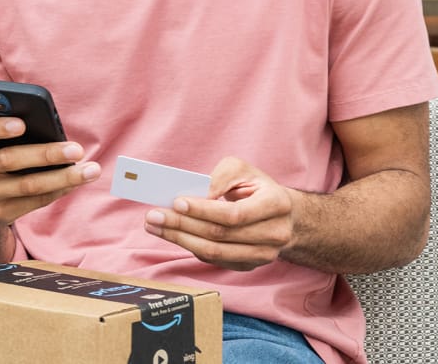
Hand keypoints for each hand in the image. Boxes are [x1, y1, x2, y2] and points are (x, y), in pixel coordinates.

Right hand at [0, 115, 100, 229]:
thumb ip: (6, 131)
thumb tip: (49, 126)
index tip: (22, 124)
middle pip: (10, 160)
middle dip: (46, 154)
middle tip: (77, 149)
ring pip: (28, 185)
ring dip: (63, 177)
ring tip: (91, 170)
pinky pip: (35, 201)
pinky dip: (59, 190)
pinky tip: (77, 181)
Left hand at [142, 157, 295, 271]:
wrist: (284, 216)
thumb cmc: (258, 188)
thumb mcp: (243, 170)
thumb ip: (220, 177)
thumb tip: (195, 197)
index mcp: (277, 204)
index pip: (234, 214)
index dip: (204, 210)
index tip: (176, 202)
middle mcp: (275, 234)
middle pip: (220, 235)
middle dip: (182, 225)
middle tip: (153, 216)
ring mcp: (263, 255)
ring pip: (214, 252)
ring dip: (180, 240)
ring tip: (155, 226)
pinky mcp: (249, 266)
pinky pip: (214, 259)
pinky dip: (190, 247)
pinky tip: (174, 235)